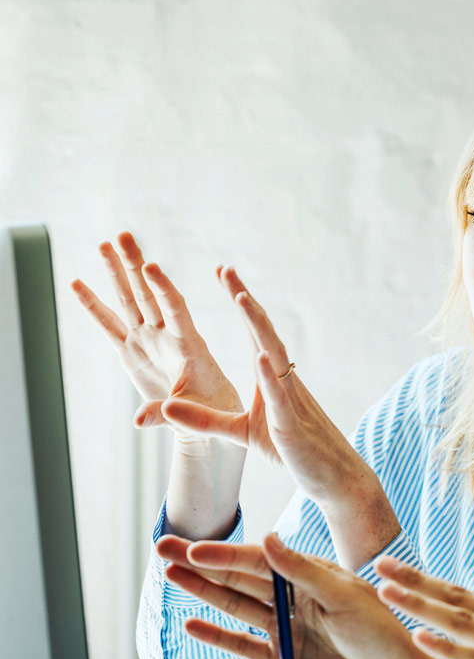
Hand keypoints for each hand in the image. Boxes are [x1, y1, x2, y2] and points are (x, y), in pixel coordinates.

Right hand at [71, 232, 242, 438]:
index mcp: (189, 345)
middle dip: (135, 265)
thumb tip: (138, 422)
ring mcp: (147, 340)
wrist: (206, 416)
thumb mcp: (196, 415)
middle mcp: (166, 336)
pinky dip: (93, 306)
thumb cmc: (211, 411)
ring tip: (104, 244)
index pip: (175, 310)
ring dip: (117, 274)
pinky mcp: (132, 351)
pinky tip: (77, 283)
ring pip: (129, 301)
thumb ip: (167, 414)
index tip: (151, 266)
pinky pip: (108, 325)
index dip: (163, 288)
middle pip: (149, 294)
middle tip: (123, 236)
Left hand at [158, 267, 399, 567]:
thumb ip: (204, 420)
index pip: (255, 332)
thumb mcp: (240, 432)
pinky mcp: (291, 424)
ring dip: (258, 326)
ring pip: (274, 354)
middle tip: (225, 269)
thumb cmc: (292, 450)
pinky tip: (261, 356)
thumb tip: (167, 406)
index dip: (240, 302)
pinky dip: (270, 375)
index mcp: (272, 378)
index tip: (224, 273)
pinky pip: (280, 395)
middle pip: (263, 331)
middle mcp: (283, 379)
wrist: (333, 477)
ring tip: (241, 298)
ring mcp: (290, 398)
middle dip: (244, 299)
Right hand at [158, 532, 426, 658]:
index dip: (225, 554)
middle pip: (239, 577)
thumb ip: (303, 570)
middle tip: (163, 546)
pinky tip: (191, 624)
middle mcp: (293, 597)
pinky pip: (242, 646)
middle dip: (201, 563)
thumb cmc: (380, 632)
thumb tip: (268, 538)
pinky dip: (217, 636)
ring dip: (203, 591)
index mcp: (310, 575)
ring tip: (169, 575)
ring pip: (235, 606)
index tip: (195, 548)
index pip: (259, 560)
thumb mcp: (344, 596)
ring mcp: (285, 629)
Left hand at [375, 557, 473, 658]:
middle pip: (456, 595)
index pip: (472, 596)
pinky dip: (446, 649)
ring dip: (418, 604)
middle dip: (415, 580)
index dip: (435, 586)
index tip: (407, 575)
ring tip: (383, 591)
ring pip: (458, 619)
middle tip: (380, 563)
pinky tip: (419, 639)